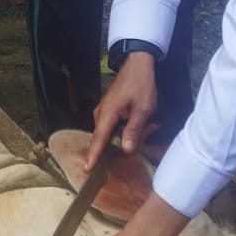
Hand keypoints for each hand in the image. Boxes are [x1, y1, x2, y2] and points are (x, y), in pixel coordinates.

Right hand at [87, 50, 155, 170]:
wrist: (136, 65)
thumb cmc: (141, 85)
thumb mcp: (143, 109)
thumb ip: (133, 131)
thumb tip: (125, 150)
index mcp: (107, 114)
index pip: (98, 140)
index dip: (93, 156)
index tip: (86, 170)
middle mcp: (100, 115)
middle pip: (107, 139)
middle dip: (125, 141)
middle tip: (149, 128)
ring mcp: (103, 112)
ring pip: (112, 134)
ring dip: (129, 133)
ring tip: (148, 122)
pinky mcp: (108, 111)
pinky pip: (114, 127)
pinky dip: (126, 128)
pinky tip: (140, 121)